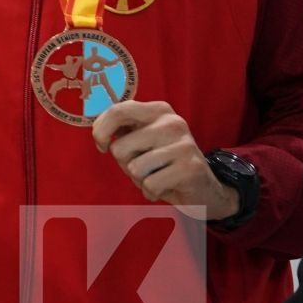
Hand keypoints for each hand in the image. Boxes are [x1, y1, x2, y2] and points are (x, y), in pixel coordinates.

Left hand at [92, 101, 239, 218]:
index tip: (102, 146)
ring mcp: (184, 144)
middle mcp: (173, 122)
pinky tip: (164, 187)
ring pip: (134, 168)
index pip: (117, 111)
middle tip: (143, 167)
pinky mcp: (191, 168)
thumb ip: (122, 129)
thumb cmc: (162, 163)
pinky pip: (149, 185)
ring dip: (139, 179)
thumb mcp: (141, 139)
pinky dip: (151, 192)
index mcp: (158, 110)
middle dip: (124, 164)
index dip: (100, 131)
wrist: (204, 189)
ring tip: (155, 176)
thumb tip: (98, 131)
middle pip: (120, 147)